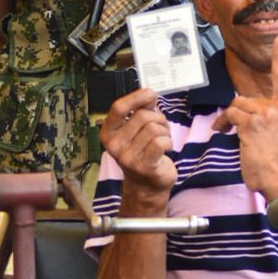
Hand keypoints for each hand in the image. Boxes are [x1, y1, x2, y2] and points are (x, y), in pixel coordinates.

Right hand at [100, 89, 176, 210]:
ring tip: (162, 140)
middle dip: (158, 118)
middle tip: (160, 128)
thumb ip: (140, 111)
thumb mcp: (135, 130)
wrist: (145, 185)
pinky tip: (165, 148)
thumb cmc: (142, 152)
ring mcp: (128, 157)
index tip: (150, 94)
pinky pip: (160, 142)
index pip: (118, 108)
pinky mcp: (144, 166)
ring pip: (154, 128)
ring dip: (164, 131)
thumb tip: (148, 93)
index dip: (136, 97)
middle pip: (143, 116)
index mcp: (108, 133)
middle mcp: (114, 145)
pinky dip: (168, 142)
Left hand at [212, 36, 277, 199]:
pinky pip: (230, 115)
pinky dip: (223, 123)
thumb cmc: (276, 159)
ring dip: (228, 119)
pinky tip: (225, 133)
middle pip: (247, 98)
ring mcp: (266, 113)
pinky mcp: (252, 122)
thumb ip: (267, 117)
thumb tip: (242, 112)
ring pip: (237, 105)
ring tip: (227, 132)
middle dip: (237, 112)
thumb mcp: (277, 132)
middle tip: (229, 127)